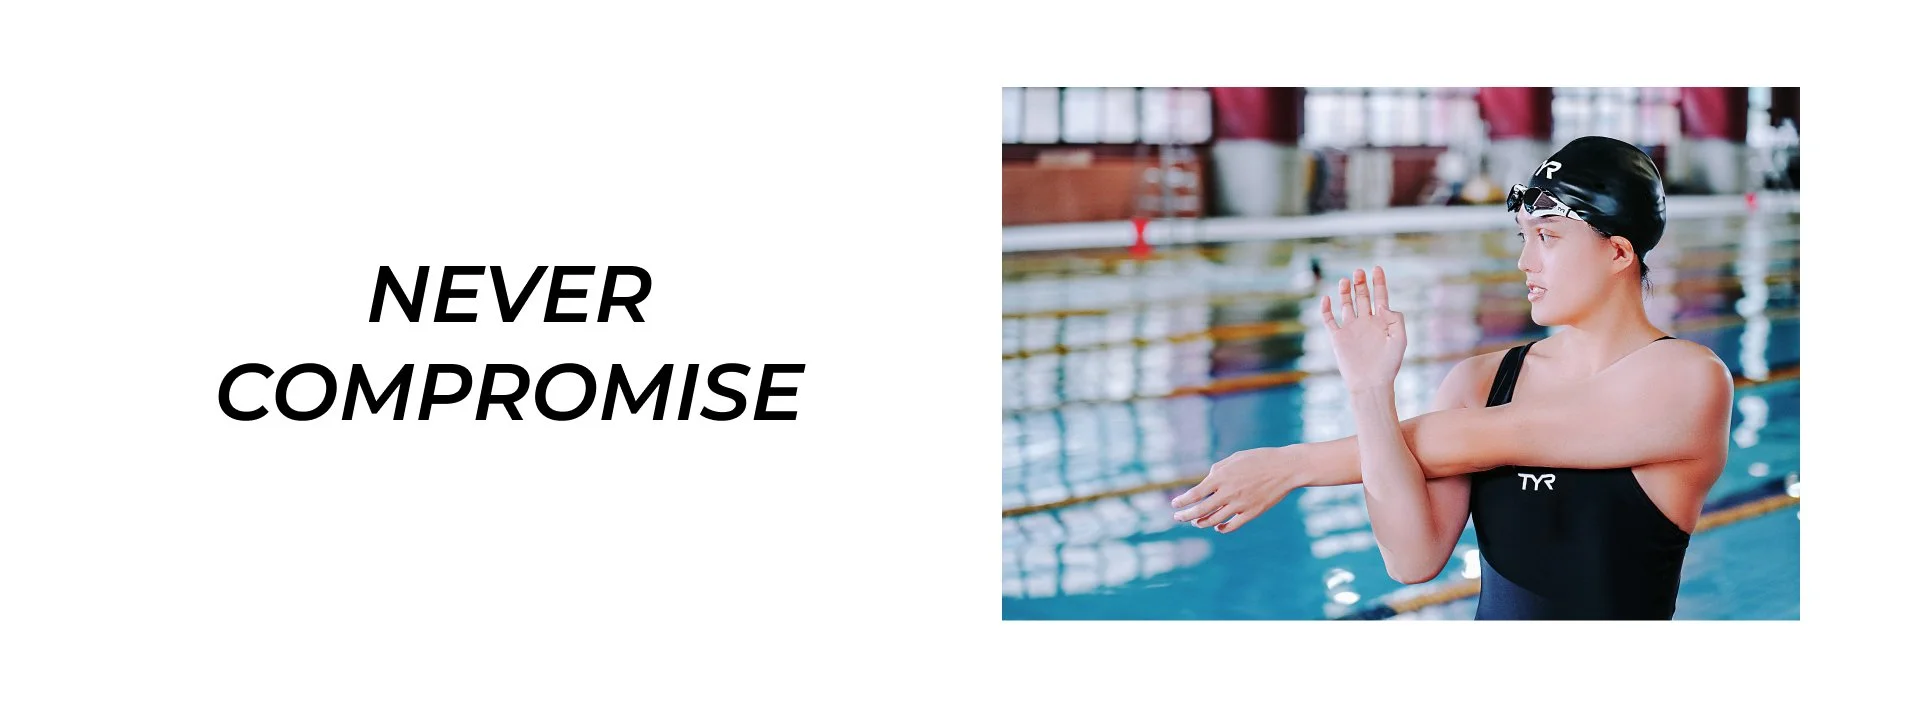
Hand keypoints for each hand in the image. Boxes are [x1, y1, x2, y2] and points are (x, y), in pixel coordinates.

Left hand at [1169, 446, 1304, 532]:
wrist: (1286, 468)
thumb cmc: (1260, 459)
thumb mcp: (1235, 458)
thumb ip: (1218, 469)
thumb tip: (1207, 480)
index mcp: (1221, 477)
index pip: (1194, 494)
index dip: (1182, 501)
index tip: (1174, 505)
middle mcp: (1227, 493)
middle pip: (1200, 510)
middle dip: (1185, 516)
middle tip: (1177, 518)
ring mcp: (1239, 505)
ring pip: (1214, 520)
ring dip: (1201, 523)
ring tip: (1195, 522)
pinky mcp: (1252, 513)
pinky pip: (1232, 525)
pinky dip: (1221, 528)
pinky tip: (1217, 527)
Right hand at [1322, 266, 1406, 391]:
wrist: (1370, 384)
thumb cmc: (1388, 364)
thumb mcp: (1400, 339)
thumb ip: (1395, 318)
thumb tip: (1382, 305)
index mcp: (1382, 321)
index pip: (1380, 296)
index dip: (1378, 281)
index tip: (1376, 268)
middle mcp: (1366, 322)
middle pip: (1362, 297)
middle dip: (1360, 283)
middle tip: (1359, 272)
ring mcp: (1351, 329)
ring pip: (1346, 305)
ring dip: (1345, 292)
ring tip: (1346, 280)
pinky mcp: (1338, 338)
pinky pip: (1329, 320)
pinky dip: (1326, 309)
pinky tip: (1327, 299)